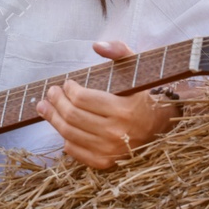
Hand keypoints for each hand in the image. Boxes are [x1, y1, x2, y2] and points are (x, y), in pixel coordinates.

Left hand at [35, 40, 176, 169]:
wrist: (163, 124)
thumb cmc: (145, 93)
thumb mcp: (137, 68)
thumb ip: (119, 51)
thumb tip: (97, 45)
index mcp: (124, 110)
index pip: (82, 99)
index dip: (69, 89)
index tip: (67, 83)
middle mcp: (116, 133)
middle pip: (72, 116)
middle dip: (56, 102)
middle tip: (51, 93)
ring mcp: (110, 150)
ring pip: (69, 134)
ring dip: (53, 119)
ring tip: (45, 107)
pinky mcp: (105, 162)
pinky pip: (76, 151)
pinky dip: (65, 139)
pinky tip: (62, 127)